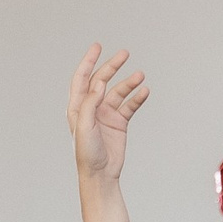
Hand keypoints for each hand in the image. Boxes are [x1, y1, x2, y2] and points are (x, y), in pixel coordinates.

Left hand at [68, 44, 148, 184]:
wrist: (100, 175)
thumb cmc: (87, 153)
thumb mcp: (84, 127)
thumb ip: (90, 104)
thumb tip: (99, 84)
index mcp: (78, 107)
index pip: (82, 78)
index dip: (89, 61)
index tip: (98, 47)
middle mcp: (92, 107)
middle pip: (102, 80)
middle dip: (112, 66)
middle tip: (124, 54)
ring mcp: (106, 114)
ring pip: (119, 92)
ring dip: (129, 83)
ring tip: (140, 76)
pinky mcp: (119, 122)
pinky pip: (130, 106)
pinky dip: (137, 98)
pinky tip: (144, 92)